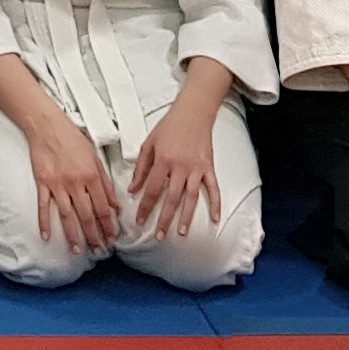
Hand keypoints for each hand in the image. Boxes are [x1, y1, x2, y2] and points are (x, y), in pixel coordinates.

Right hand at [22, 106, 121, 255]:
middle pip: (87, 215)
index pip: (103, 207)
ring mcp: (57, 184)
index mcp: (91, 176)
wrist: (47, 125)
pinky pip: (43, 206)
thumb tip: (116, 205)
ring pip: (67, 215)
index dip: (108, 226)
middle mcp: (75, 182)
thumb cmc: (72, 138)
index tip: (111, 238)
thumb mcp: (95, 158)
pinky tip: (47, 236)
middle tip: (98, 250)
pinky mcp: (42, 182)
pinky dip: (44, 222)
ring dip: (73, 235)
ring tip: (77, 250)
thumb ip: (106, 183)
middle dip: (94, 235)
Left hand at [127, 92, 225, 240]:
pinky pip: (213, 189)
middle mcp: (180, 167)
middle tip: (159, 236)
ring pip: (191, 198)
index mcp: (163, 161)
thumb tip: (133, 189)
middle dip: (164, 219)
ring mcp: (196, 168)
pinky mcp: (209, 168)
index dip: (145, 207)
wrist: (193, 113)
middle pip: (171, 198)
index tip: (140, 221)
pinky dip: (215, 204)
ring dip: (186, 217)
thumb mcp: (149, 144)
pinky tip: (215, 219)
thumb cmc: (168, 127)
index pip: (152, 190)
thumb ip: (141, 168)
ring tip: (181, 233)